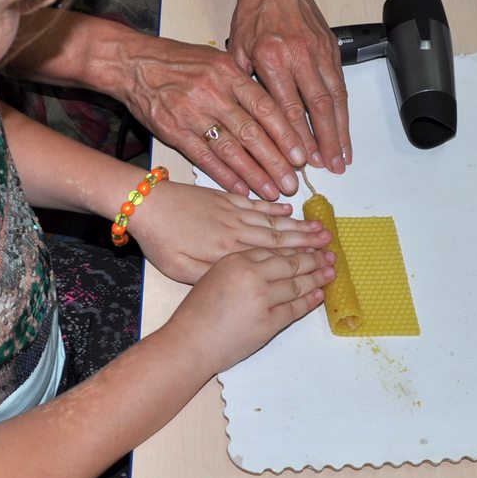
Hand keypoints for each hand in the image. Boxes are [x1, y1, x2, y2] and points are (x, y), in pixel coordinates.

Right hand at [122, 34, 309, 198]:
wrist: (133, 63)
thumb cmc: (176, 62)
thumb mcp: (216, 60)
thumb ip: (243, 83)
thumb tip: (274, 109)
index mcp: (228, 73)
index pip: (266, 107)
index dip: (286, 134)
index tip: (301, 155)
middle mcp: (213, 93)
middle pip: (252, 133)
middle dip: (275, 161)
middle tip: (292, 182)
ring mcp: (193, 114)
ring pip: (231, 149)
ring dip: (254, 174)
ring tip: (272, 191)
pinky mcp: (174, 132)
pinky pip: (205, 158)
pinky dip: (224, 176)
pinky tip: (241, 189)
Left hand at [128, 181, 331, 284]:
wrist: (145, 204)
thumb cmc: (160, 241)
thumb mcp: (180, 270)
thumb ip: (211, 275)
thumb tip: (239, 280)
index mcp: (226, 252)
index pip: (270, 258)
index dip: (297, 261)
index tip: (318, 264)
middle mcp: (234, 230)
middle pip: (278, 237)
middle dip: (306, 242)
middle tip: (331, 245)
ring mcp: (230, 212)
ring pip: (270, 220)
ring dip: (296, 225)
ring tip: (319, 228)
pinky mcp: (221, 198)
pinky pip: (254, 203)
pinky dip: (272, 207)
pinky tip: (287, 209)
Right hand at [163, 247, 335, 374]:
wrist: (190, 342)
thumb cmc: (196, 313)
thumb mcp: (214, 277)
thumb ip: (240, 267)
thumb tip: (268, 265)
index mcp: (236, 260)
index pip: (275, 249)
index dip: (296, 247)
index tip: (310, 245)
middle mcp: (251, 275)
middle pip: (291, 263)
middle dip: (314, 258)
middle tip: (329, 255)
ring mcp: (262, 299)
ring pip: (297, 285)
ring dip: (317, 278)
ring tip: (330, 272)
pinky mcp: (269, 322)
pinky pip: (295, 309)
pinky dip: (310, 301)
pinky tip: (319, 294)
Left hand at [227, 0, 349, 177]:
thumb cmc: (254, 14)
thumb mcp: (237, 49)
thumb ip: (246, 83)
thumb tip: (253, 117)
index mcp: (272, 57)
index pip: (288, 107)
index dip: (298, 138)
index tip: (303, 161)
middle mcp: (300, 55)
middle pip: (318, 107)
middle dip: (326, 142)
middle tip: (332, 167)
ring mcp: (320, 51)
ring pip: (335, 98)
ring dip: (340, 131)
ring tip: (343, 157)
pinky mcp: (332, 48)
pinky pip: (341, 85)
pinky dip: (345, 111)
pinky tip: (345, 129)